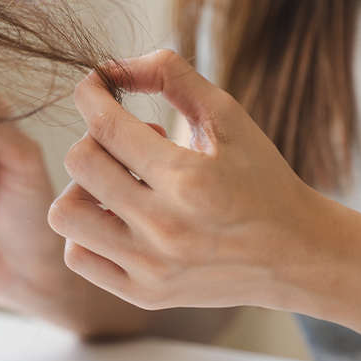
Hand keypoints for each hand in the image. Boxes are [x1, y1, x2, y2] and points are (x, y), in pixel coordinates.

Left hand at [47, 49, 323, 310]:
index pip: (108, 125)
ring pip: (65, 213)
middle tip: (128, 138)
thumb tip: (114, 66)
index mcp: (189, 179)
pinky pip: (77, 255)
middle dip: (95, 135)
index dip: (90, 94)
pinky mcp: (143, 294)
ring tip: (118, 181)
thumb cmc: (261, 178)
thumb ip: (173, 76)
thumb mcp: (230, 117)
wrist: (295, 254)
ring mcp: (150, 267)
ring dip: (82, 185)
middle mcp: (164, 228)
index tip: (94, 85)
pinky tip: (118, 215)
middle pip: (80, 162)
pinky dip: (87, 228)